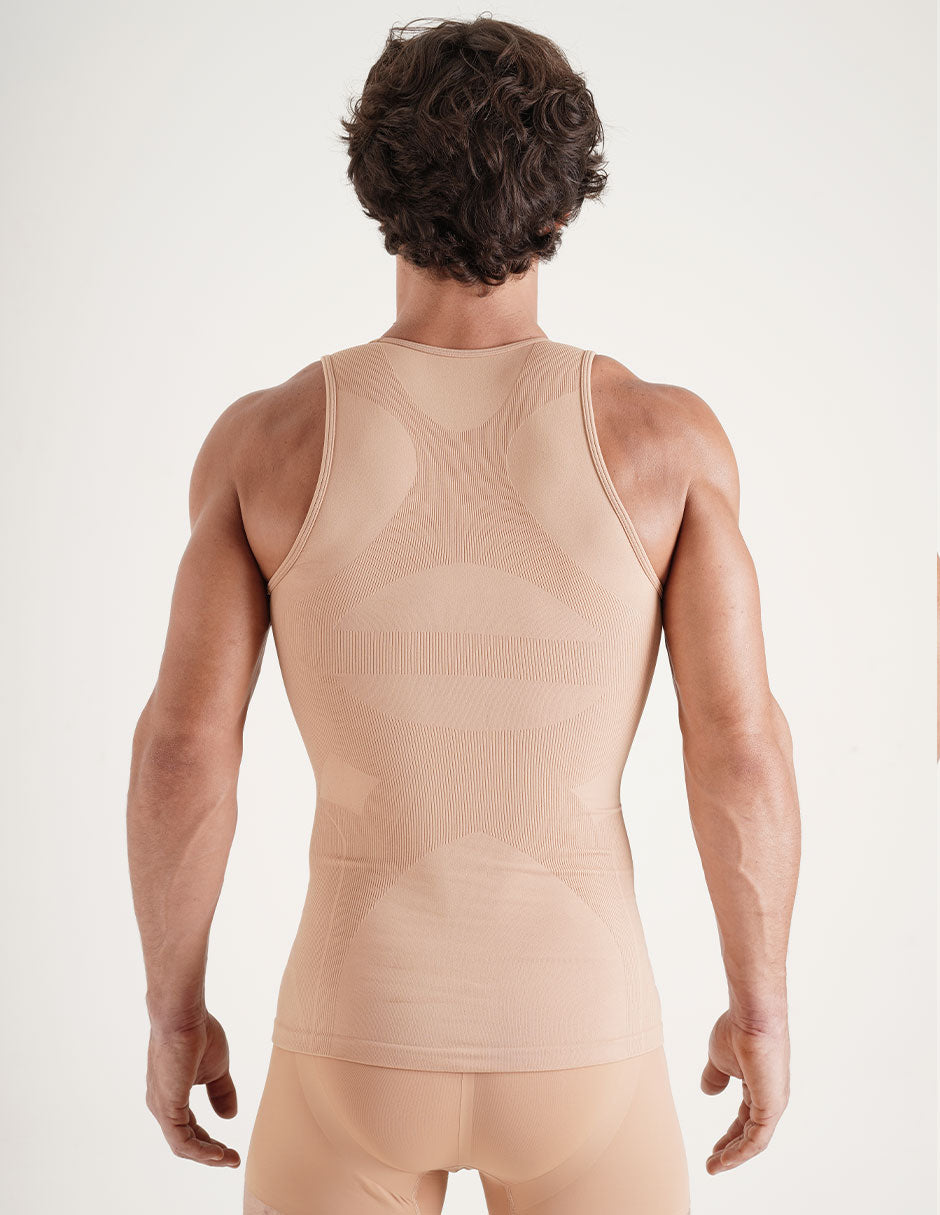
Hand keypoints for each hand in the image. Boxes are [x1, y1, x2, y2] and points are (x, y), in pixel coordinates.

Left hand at [145, 1010, 239, 1166]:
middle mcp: (161, 1105)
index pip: (188, 1128)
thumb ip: (221, 1092)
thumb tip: (229, 1116)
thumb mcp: (216, 1068)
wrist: (183, 1015)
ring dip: (207, 1156)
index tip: (230, 1150)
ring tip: (229, 1159)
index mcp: (171, 1095)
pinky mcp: (166, 1107)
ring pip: (182, 1145)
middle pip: (185, 1141)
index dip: (209, 1142)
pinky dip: (201, 1151)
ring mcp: (161, 1107)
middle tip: (232, 1159)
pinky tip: (218, 1153)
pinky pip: (181, 1140)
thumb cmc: (198, 1033)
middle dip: (210, 1153)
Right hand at [701, 1009, 789, 1173]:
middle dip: (730, 1150)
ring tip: (714, 1166)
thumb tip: (708, 1091)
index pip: (745, 1118)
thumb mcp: (718, 1057)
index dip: (729, 1135)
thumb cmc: (737, 1030)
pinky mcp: (772, 1106)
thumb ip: (715, 1076)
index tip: (713, 1149)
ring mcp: (773, 1103)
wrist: (751, 1016)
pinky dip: (741, 1152)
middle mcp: (770, 1097)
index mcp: (758, 1086)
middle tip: (713, 1163)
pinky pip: (758, 1139)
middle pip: (750, 1132)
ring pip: (754, 1140)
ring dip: (734, 1156)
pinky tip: (725, 1159)